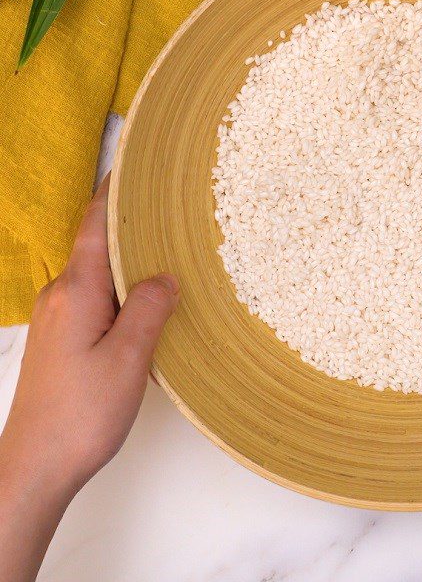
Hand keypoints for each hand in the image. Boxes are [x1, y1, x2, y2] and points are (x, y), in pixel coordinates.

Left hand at [0, 177, 178, 581]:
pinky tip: (149, 298)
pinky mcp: (65, 338)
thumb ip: (148, 308)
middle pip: (97, 245)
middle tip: (173, 211)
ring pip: (99, 273)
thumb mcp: (128, 358)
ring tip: (171, 251)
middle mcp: (61, 296)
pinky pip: (98, 296)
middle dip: (132, 225)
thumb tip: (164, 276)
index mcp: (75, 291)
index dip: (113, 193)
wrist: (37, 466)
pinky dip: (123, 287)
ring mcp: (60, 318)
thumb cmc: (81, 414)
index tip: (135, 166)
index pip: (94, 226)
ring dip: (130, 260)